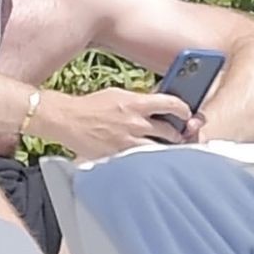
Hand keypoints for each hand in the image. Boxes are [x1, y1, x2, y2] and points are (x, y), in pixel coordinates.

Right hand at [38, 87, 200, 159]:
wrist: (67, 119)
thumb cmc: (91, 106)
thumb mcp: (118, 94)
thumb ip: (140, 101)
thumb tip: (158, 106)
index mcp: (136, 103)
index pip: (171, 104)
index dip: (184, 110)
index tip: (187, 114)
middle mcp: (135, 122)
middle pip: (171, 131)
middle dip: (178, 134)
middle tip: (179, 135)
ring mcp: (128, 141)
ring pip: (160, 148)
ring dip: (166, 148)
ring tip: (166, 148)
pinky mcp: (119, 155)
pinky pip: (142, 159)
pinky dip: (149, 159)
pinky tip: (150, 159)